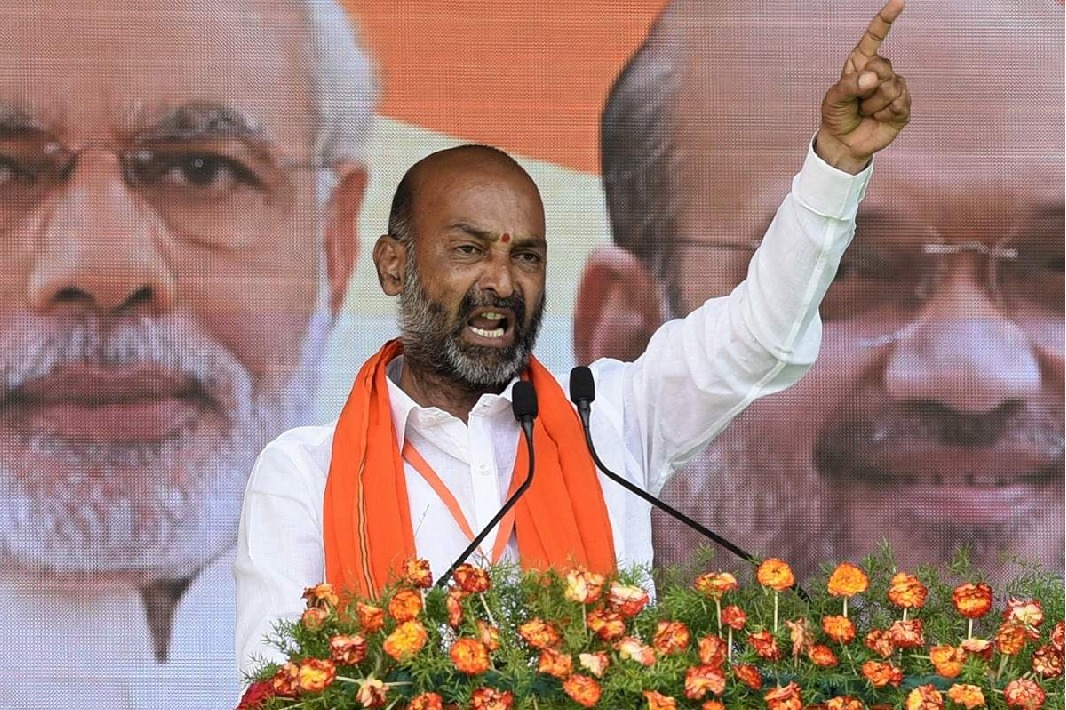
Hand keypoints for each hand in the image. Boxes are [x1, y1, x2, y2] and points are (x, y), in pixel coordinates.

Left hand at [815, 0, 909, 173]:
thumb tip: (873, 77)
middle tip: (857, 102)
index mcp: (861, 63)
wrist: (843, 143)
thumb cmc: (837, 115)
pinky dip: (884, 114)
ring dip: (873, 105)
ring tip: (865, 112)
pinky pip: (899, 103)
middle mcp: (880, 72)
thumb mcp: (834, 99)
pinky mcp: (903, 106)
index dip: (886, 20)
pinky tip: (878, 118)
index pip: (874, 38)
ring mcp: (894, 88)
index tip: (899, 3)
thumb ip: (850, 85)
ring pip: (891, 87)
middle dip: (867, 87)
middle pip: (884, 66)